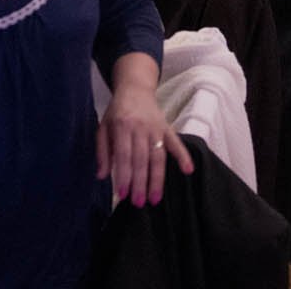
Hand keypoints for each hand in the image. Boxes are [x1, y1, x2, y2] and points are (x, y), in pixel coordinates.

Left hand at [97, 79, 192, 206]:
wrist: (135, 87)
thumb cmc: (116, 111)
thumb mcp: (103, 127)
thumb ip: (102, 151)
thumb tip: (102, 176)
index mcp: (122, 125)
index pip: (123, 155)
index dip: (123, 175)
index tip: (122, 195)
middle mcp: (140, 127)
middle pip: (141, 159)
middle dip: (140, 183)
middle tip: (138, 203)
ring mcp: (156, 127)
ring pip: (158, 156)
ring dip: (157, 179)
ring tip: (155, 199)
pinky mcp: (167, 127)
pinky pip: (176, 143)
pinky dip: (183, 156)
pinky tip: (188, 171)